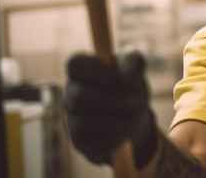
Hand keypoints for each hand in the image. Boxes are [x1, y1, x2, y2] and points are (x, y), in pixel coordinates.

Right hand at [64, 51, 157, 167]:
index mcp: (81, 69)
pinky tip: (126, 130)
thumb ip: (133, 62)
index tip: (119, 78)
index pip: (75, 63)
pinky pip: (93, 143)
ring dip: (117, 120)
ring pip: (84, 123)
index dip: (97, 71)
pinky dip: (116, 137)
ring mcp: (72, 118)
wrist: (133, 113)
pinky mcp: (80, 141)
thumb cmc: (129, 84)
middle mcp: (71, 92)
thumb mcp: (134, 69)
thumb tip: (129, 70)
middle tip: (135, 100)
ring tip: (134, 115)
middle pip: (79, 97)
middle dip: (112, 100)